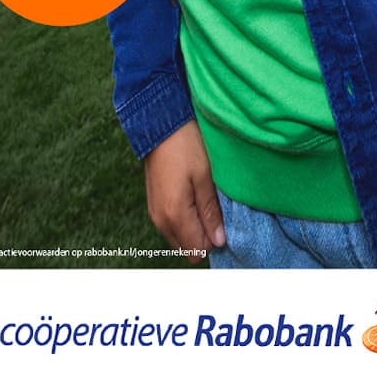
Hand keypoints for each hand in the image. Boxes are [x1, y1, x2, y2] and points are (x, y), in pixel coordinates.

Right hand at [141, 122, 224, 254]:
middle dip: (204, 237)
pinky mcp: (154, 206)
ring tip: (205, 202)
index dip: (213, 241)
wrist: (159, 125)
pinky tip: (193, 198)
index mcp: (175, 215)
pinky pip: (172, 226)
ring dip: (195, 228)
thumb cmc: (186, 147)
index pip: (197, 250)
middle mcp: (161, 220)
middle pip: (187, 249)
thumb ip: (211, 212)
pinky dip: (185, 220)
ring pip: (179, 239)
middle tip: (216, 212)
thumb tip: (219, 241)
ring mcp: (155, 214)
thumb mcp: (205, 177)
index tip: (222, 220)